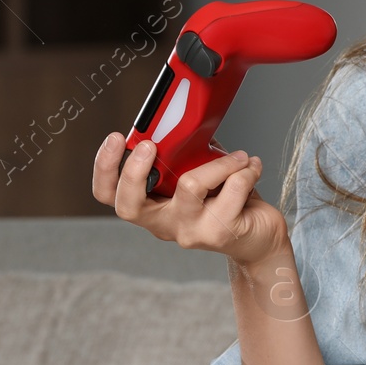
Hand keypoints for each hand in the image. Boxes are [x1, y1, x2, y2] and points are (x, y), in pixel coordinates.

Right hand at [91, 132, 288, 263]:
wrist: (261, 239)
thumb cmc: (229, 203)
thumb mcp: (200, 177)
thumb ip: (186, 157)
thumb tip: (183, 126)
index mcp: (153, 208)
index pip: (110, 196)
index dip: (104, 169)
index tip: (116, 139)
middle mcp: (165, 225)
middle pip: (129, 205)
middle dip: (134, 170)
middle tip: (150, 145)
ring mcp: (190, 232)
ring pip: (190, 185)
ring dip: (220, 162)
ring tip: (239, 157)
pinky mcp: (220, 232)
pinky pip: (232, 188)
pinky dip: (247, 170)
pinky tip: (253, 168)